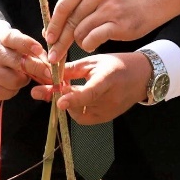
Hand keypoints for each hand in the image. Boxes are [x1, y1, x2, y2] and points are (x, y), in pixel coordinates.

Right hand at [0, 28, 51, 100]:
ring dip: (23, 81)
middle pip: (19, 64)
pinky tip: (10, 83)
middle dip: (37, 69)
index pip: (15, 39)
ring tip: (21, 75)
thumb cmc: (11, 50)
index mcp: (3, 38)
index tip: (40, 50)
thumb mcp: (22, 44)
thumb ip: (36, 52)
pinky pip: (7, 93)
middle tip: (50, 75)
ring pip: (15, 81)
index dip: (29, 44)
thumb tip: (51, 67)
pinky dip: (13, 90)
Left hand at [32, 51, 147, 123]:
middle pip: (79, 105)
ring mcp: (109, 112)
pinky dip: (75, 108)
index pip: (91, 92)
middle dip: (56, 97)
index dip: (74, 98)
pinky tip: (75, 97)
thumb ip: (72, 69)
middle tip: (38, 91)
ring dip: (66, 102)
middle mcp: (110, 99)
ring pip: (77, 112)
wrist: (142, 77)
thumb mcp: (94, 61)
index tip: (59, 102)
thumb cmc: (117, 65)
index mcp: (108, 79)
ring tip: (65, 89)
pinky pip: (84, 117)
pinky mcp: (107, 118)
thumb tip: (50, 75)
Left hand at [46, 0, 153, 61]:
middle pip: (70, 22)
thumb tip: (49, 32)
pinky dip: (89, 45)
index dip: (54, 24)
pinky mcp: (118, 23)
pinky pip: (92, 39)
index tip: (48, 38)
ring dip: (79, 42)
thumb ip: (74, 10)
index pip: (64, 5)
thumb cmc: (116, 3)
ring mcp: (109, 7)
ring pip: (80, 32)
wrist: (148, 2)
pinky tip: (93, 45)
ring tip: (87, 41)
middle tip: (55, 55)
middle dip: (61, 41)